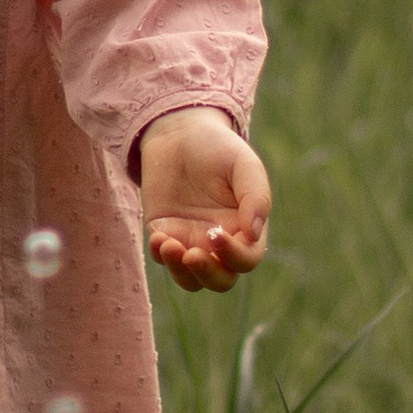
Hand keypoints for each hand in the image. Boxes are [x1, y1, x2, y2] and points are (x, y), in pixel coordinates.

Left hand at [139, 106, 270, 294]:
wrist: (179, 133)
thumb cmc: (218, 147)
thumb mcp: (243, 164)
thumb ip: (255, 197)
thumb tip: (254, 234)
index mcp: (246, 228)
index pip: (246, 259)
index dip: (234, 255)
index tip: (216, 233)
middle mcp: (220, 242)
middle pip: (220, 280)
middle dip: (207, 274)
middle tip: (192, 254)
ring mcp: (191, 241)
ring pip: (190, 279)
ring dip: (180, 271)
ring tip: (168, 244)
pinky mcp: (165, 235)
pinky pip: (163, 259)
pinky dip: (160, 255)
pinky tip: (158, 236)